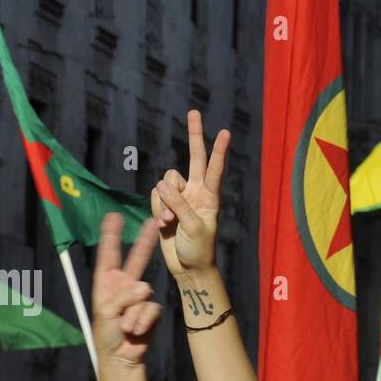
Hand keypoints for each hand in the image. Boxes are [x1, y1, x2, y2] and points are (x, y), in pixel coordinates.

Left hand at [91, 213, 160, 370]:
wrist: (121, 358)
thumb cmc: (106, 335)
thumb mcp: (106, 312)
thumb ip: (122, 296)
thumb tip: (144, 289)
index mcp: (106, 283)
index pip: (108, 255)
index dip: (111, 236)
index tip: (113, 216)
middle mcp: (123, 286)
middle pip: (136, 259)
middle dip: (143, 241)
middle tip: (151, 222)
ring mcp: (139, 298)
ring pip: (143, 293)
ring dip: (133, 313)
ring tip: (125, 328)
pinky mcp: (151, 311)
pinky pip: (151, 309)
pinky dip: (143, 321)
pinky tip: (136, 332)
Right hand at [152, 110, 230, 279]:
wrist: (187, 268)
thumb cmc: (198, 250)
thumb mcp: (193, 227)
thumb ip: (179, 204)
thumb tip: (161, 184)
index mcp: (210, 197)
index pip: (214, 169)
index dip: (218, 151)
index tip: (225, 133)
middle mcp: (196, 193)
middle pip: (194, 158)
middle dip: (194, 135)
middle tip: (194, 112)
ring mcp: (180, 198)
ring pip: (166, 182)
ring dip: (164, 202)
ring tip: (170, 222)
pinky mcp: (165, 206)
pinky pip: (156, 197)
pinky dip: (157, 210)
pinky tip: (164, 226)